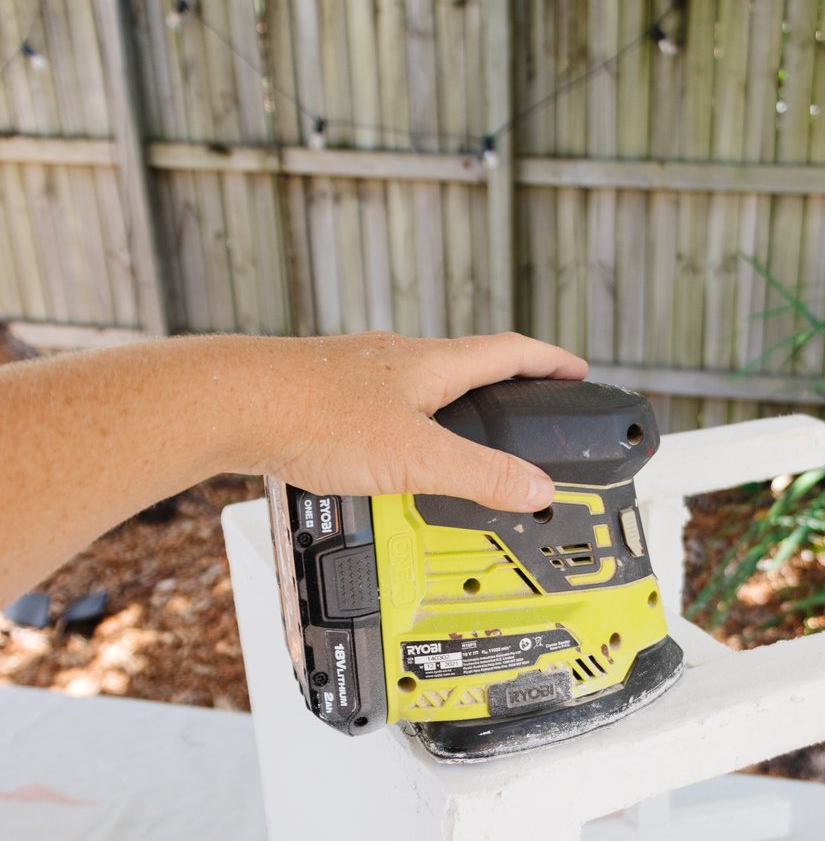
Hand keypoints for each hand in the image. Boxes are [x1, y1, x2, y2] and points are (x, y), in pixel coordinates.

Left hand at [247, 330, 587, 511]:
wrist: (232, 403)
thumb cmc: (313, 415)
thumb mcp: (414, 456)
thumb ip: (479, 474)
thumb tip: (536, 487)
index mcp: (429, 363)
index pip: (508, 353)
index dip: (549, 362)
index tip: (577, 370)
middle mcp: (394, 358)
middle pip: (462, 364)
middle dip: (498, 386)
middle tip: (522, 406)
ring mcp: (355, 371)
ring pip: (415, 385)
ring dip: (444, 407)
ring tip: (456, 440)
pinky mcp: (319, 392)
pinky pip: (375, 406)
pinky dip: (397, 425)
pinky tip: (380, 454)